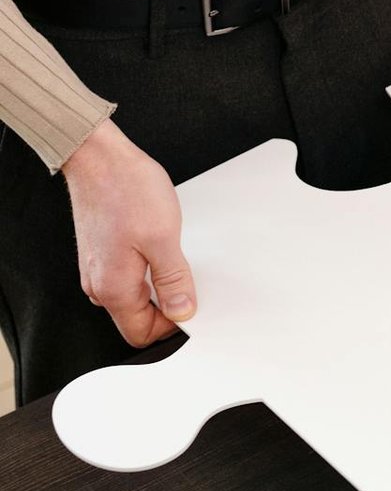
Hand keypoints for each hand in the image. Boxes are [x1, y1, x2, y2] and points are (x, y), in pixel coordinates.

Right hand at [62, 120, 194, 347]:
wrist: (96, 156)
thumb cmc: (125, 189)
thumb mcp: (163, 237)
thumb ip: (174, 280)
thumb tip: (183, 311)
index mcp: (113, 288)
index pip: (141, 334)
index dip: (171, 327)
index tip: (192, 306)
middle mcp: (99, 284)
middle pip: (137, 317)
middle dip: (166, 306)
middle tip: (188, 279)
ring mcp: (97, 268)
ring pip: (133, 296)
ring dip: (158, 285)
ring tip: (173, 257)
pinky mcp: (101, 252)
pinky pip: (127, 275)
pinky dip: (147, 268)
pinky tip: (159, 246)